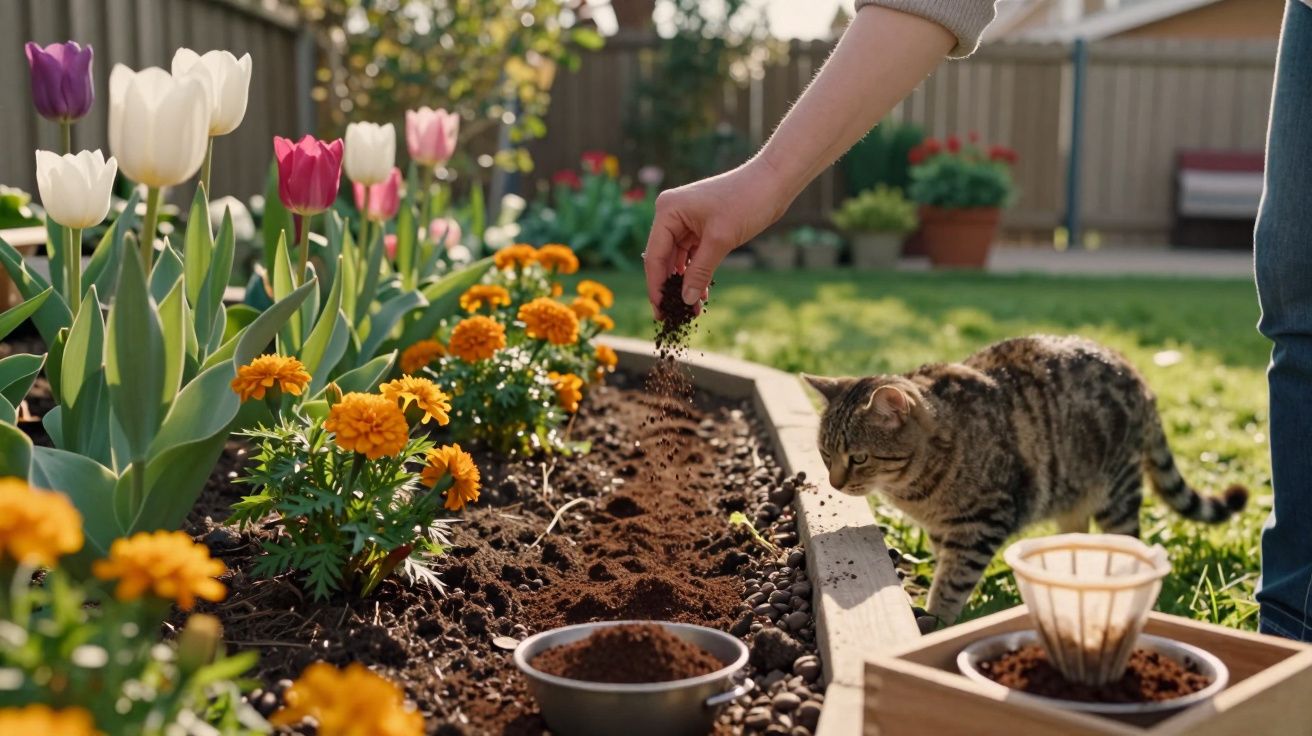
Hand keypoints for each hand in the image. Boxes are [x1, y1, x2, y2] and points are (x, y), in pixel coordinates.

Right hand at [643, 157, 790, 317]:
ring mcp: (685, 222)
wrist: (773, 183)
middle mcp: (671, 215)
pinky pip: (692, 257)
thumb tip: (685, 301)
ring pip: (678, 261)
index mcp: (668, 211)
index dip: (656, 286)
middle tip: (671, 317)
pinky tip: (702, 294)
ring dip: (685, 284)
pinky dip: (696, 274)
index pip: (654, 255)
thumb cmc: (746, 202)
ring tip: (691, 311)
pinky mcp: (700, 228)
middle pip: (663, 260)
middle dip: (670, 288)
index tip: (659, 311)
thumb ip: (700, 272)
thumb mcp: (720, 240)